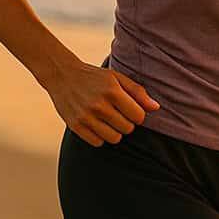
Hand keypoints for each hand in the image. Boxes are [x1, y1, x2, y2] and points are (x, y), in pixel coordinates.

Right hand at [45, 58, 160, 146]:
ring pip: (114, 139)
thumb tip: (156, 108)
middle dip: (127, 123)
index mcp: (112, 91)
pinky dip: (100, 137)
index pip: (138, 116)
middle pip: (127, 129)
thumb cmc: (94, 77)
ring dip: (115, 131)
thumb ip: (138, 92)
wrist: (62, 75)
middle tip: (118, 113)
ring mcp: (86, 117)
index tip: (131, 109)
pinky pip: (98, 142)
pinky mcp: (75, 126)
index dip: (137, 114)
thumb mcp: (117, 78)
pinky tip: (97, 125)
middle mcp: (99, 105)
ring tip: (108, 120)